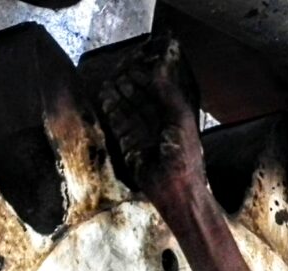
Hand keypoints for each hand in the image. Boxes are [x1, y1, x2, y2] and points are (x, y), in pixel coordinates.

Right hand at [99, 35, 205, 200]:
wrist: (174, 185)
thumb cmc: (183, 151)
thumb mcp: (181, 118)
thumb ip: (169, 94)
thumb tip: (157, 71)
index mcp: (175, 119)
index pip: (158, 95)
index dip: (146, 82)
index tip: (133, 68)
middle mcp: (159, 127)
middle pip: (141, 103)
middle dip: (129, 89)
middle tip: (116, 74)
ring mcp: (144, 137)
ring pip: (129, 113)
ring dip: (119, 99)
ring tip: (107, 84)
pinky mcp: (130, 148)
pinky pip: (119, 128)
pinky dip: (112, 114)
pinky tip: (105, 101)